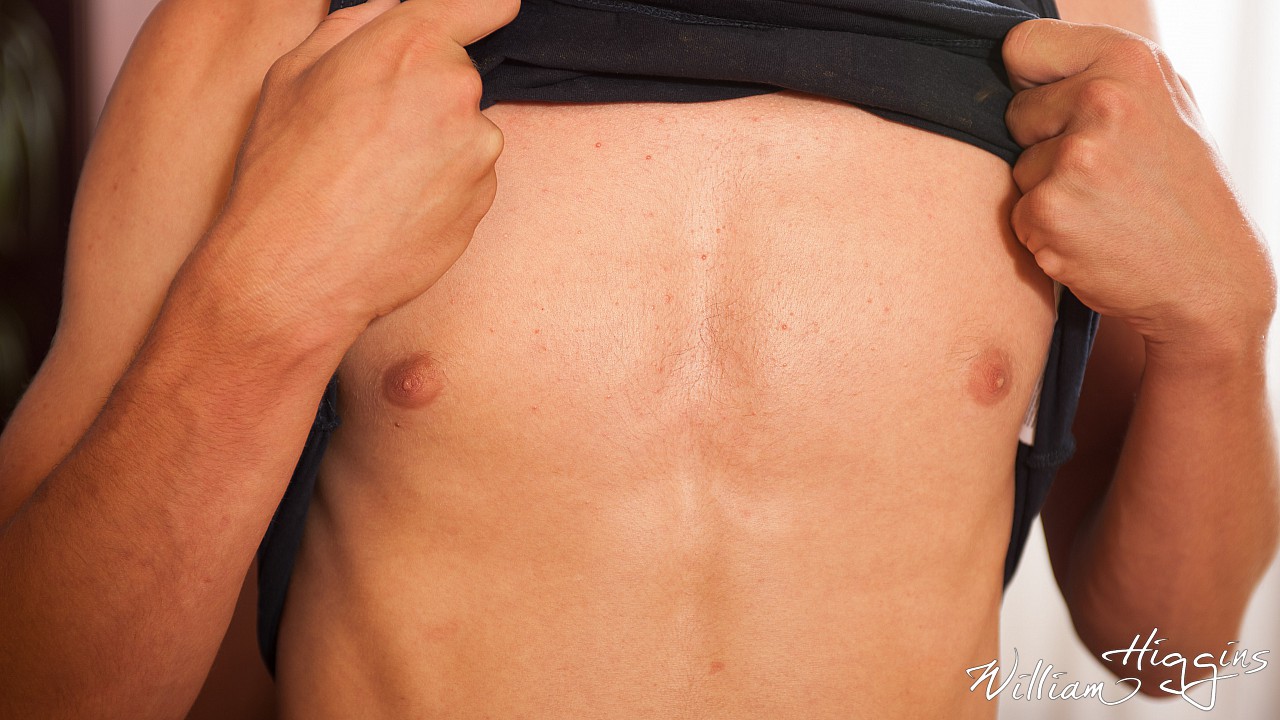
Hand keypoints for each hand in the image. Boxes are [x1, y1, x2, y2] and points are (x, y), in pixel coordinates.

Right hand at [205, 0, 519, 333]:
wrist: (296, 270)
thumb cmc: (285, 171)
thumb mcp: (294, 72)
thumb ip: (357, 27)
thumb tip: (392, 13)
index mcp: (410, 44)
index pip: (484, 2)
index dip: (478, 11)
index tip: (477, 18)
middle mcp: (456, 90)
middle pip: (457, 74)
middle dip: (424, 92)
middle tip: (368, 130)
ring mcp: (477, 149)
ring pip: (462, 129)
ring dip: (433, 144)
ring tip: (373, 178)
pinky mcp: (484, 198)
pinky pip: (467, 177)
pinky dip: (439, 187)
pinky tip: (392, 206)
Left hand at [1002, 20, 1274, 357]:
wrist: (1207, 279)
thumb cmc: (1181, 192)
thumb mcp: (1164, 107)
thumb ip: (1102, 76)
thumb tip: (1029, 59)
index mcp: (1130, 60)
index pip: (1022, 45)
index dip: (1032, 81)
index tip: (1057, 105)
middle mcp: (1102, 98)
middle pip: (1015, 112)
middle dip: (1044, 143)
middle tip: (1103, 173)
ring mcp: (1075, 154)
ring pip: (1017, 166)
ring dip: (1047, 191)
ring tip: (1104, 207)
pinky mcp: (1050, 207)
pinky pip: (1017, 212)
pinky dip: (1043, 230)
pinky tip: (1091, 236)